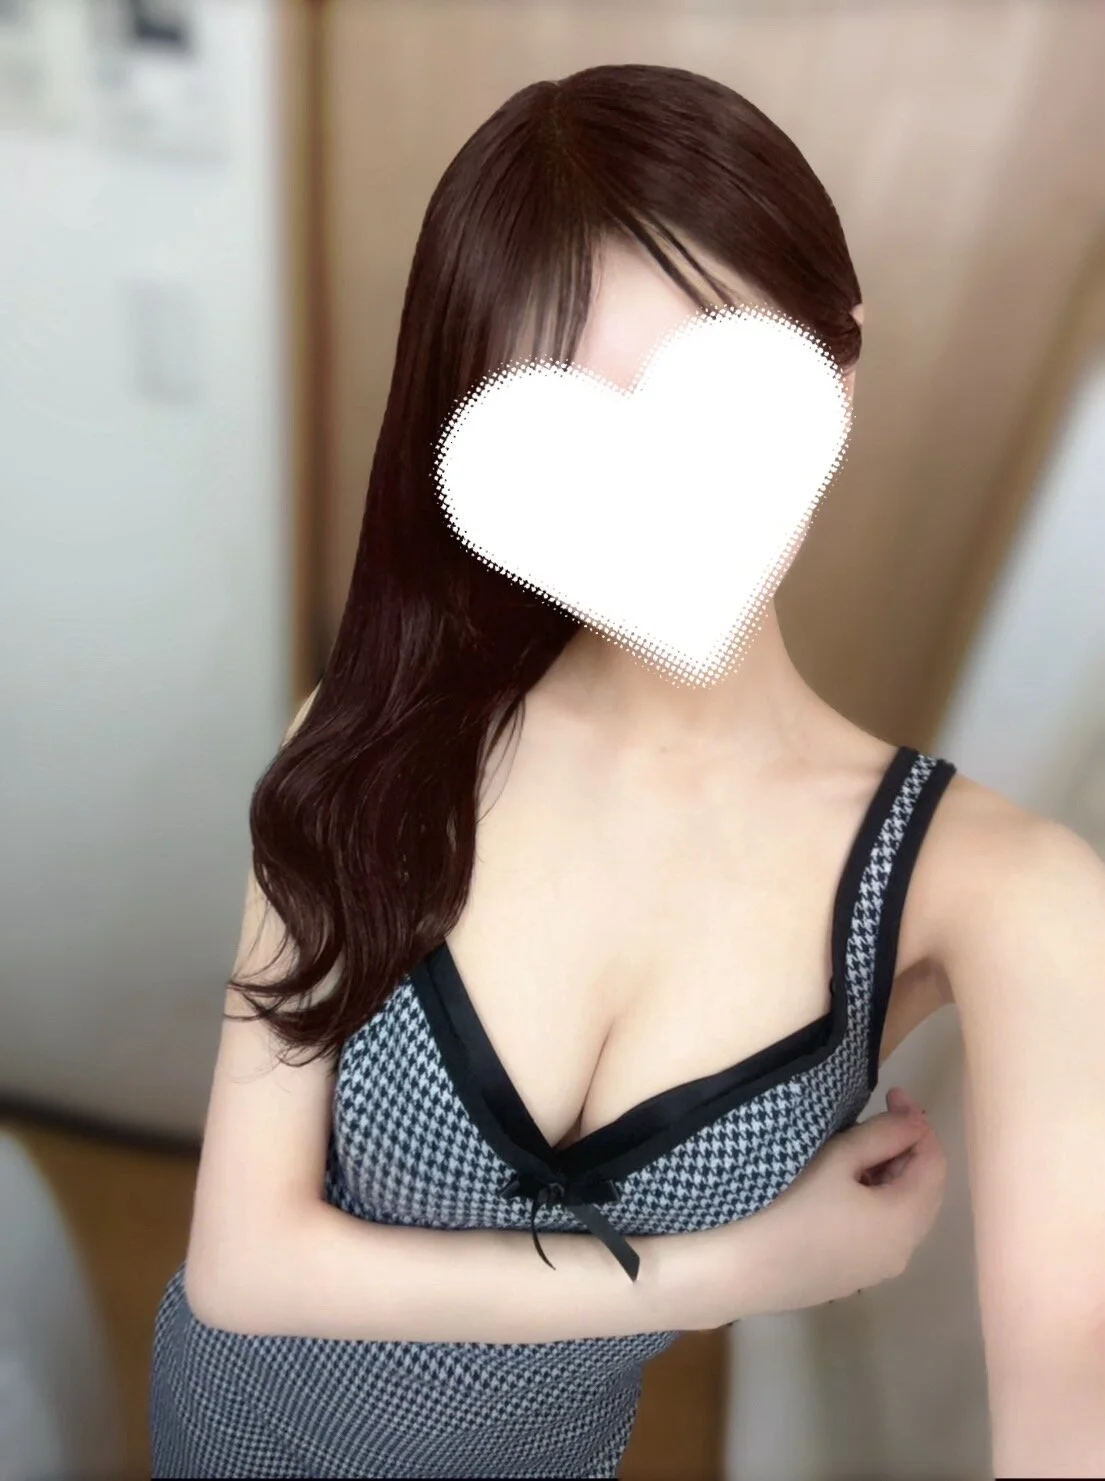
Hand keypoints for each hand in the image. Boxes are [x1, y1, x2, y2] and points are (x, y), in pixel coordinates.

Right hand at [724, 1087, 947, 1320]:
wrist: (737, 1269)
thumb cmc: (787, 1206)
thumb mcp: (836, 1158)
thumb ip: (881, 1135)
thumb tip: (914, 1123)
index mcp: (905, 1221)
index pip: (935, 1163)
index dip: (918, 1122)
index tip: (890, 1094)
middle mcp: (903, 1252)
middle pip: (924, 1191)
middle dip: (907, 1149)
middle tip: (876, 1117)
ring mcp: (877, 1270)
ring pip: (901, 1213)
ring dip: (890, 1176)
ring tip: (855, 1150)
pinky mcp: (851, 1278)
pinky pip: (880, 1232)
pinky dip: (875, 1202)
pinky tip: (841, 1189)